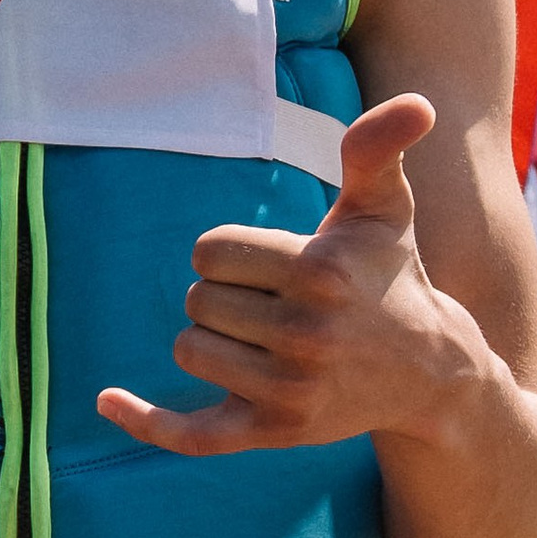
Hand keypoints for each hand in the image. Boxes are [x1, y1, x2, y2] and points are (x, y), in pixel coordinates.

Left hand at [94, 94, 488, 458]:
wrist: (429, 371)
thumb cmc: (391, 274)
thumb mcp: (384, 208)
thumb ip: (377, 149)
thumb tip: (416, 102)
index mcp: (319, 273)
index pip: (208, 252)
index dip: (227, 252)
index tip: (267, 263)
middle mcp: (305, 335)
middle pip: (196, 300)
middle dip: (221, 295)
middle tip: (271, 303)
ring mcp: (289, 391)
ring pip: (189, 351)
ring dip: (211, 339)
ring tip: (261, 338)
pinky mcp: (275, 432)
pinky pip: (191, 435)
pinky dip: (146, 421)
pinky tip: (107, 401)